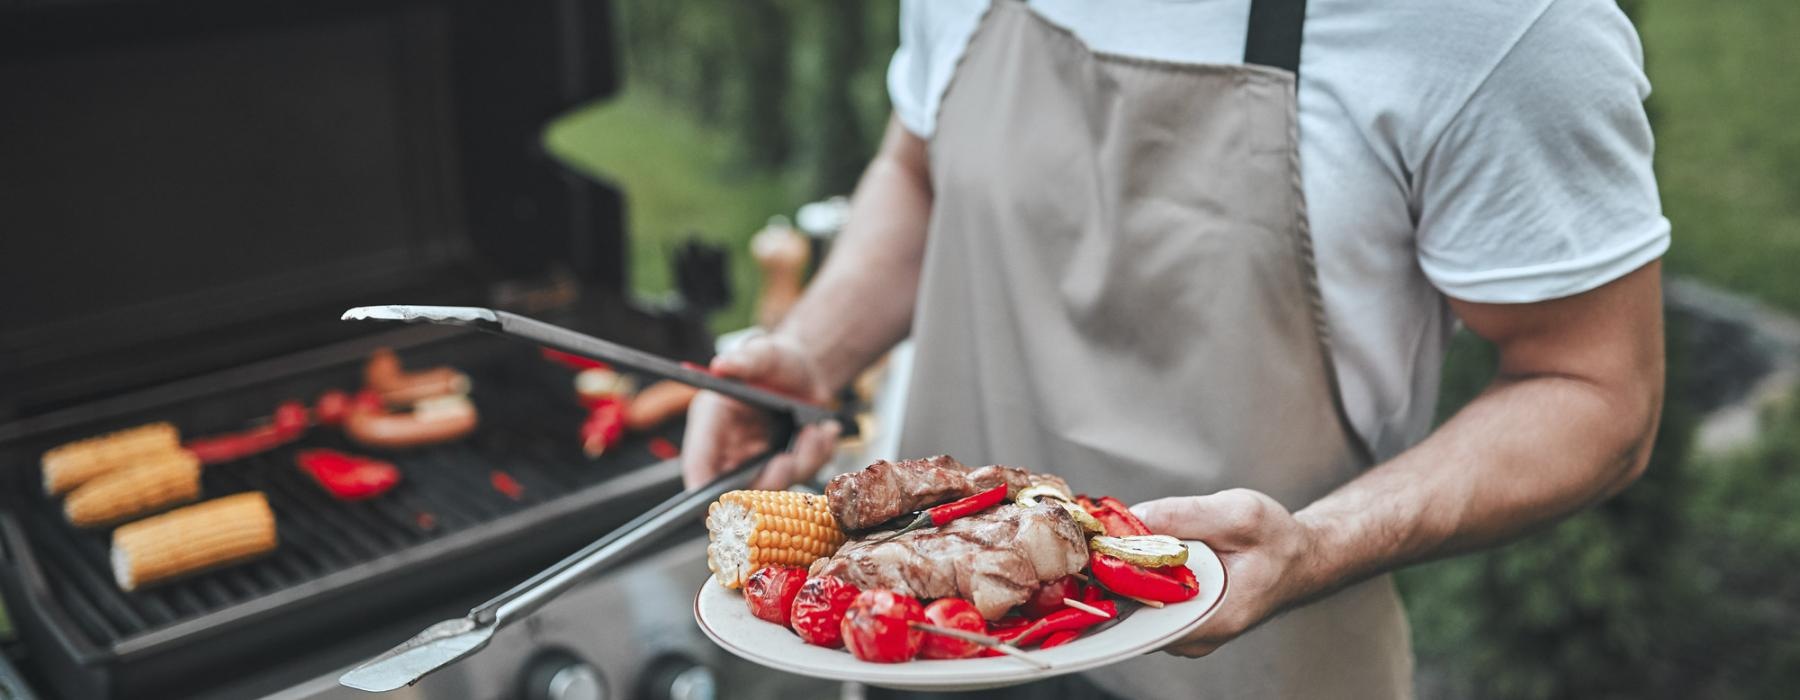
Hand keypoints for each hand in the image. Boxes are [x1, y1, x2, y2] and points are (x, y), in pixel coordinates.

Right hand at [680, 334, 839, 490]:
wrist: (807, 371)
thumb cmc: (776, 361)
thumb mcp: (764, 354)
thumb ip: (744, 360)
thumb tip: (721, 365)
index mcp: (711, 424)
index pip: (698, 467)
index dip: (705, 492)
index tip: (729, 504)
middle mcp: (730, 450)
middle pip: (737, 491)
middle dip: (769, 480)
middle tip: (788, 458)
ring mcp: (756, 463)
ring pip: (776, 488)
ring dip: (802, 463)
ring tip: (814, 431)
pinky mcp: (783, 469)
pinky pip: (802, 478)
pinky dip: (817, 458)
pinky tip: (822, 432)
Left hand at [1132, 489, 1324, 657]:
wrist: (1298, 558)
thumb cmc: (1277, 540)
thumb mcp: (1239, 513)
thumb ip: (1185, 515)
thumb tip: (1134, 516)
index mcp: (1214, 618)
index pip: (1142, 610)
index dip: (1119, 573)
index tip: (1111, 541)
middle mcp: (1196, 637)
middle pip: (1133, 608)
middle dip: (1121, 568)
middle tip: (1121, 532)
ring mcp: (1187, 634)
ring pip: (1137, 604)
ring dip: (1131, 570)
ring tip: (1142, 538)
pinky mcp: (1182, 622)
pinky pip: (1148, 601)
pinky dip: (1143, 575)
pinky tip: (1151, 552)